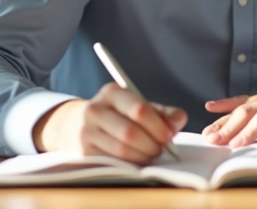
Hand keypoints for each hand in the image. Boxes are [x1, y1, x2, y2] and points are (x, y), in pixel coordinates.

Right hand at [32, 83, 186, 163]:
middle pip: (130, 132)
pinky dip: (131, 163)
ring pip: (122, 150)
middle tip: (162, 149)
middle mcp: (96, 109)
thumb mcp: (140, 106)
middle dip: (152, 144)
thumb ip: (164, 113)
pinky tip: (138, 159)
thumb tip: (177, 123)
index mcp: (112, 92)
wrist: (78, 123)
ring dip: (143, 156)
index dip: (158, 126)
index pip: (139, 109)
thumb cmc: (120, 114)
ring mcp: (87, 131)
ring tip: (151, 154)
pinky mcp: (85, 151)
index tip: (169, 136)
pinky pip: (114, 161)